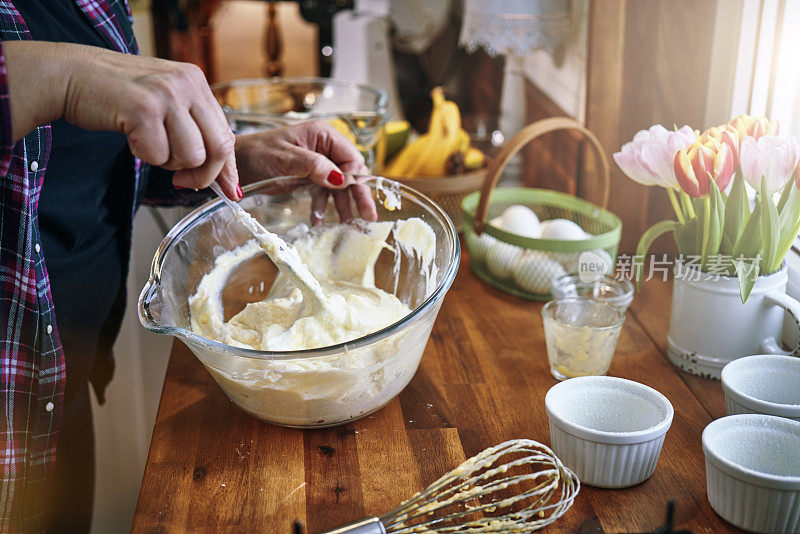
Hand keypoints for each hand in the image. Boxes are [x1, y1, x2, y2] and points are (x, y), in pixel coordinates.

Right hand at [4, 41, 239, 198]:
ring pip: (192, 156)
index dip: (227, 168)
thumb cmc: (119, 95)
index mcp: (196, 81)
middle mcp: (186, 84)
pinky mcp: (142, 108)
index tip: (228, 190)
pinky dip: (144, 156)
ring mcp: (166, 95)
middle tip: (181, 180)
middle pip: (218, 148)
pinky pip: (158, 155)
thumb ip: (194, 130)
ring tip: (148, 143)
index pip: (227, 134)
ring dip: (169, 162)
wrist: (71, 74)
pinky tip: (131, 136)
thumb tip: (222, 177)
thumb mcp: (166, 103)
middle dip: (202, 174)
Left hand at [234, 121, 377, 222]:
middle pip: (349, 172)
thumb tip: (341, 179)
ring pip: (338, 186)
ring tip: (347, 225)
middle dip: (358, 195)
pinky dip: (323, 206)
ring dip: (342, 205)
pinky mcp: (309, 177)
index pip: (351, 157)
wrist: (236, 163)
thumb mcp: (286, 158)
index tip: (355, 195)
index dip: (355, 177)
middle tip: (368, 217)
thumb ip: (314, 166)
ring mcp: (318, 163)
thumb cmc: (258, 153)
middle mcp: (325, 148)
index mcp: (323, 136)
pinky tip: (319, 221)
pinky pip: (323, 192)